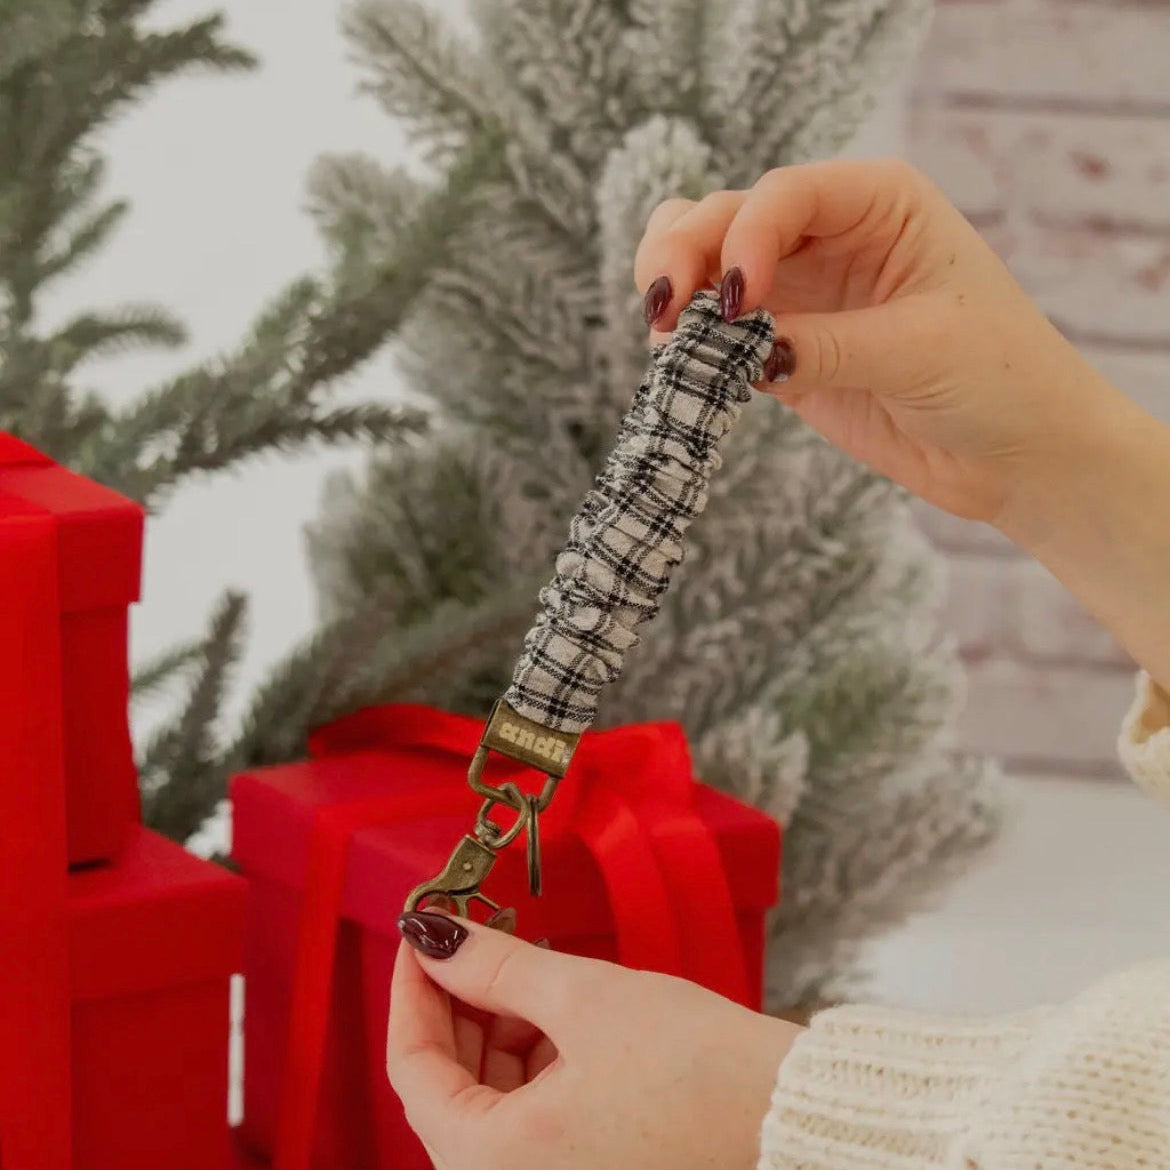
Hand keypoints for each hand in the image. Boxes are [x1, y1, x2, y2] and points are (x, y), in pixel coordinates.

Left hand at [387, 910, 801, 1169]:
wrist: (790, 1117)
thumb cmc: (697, 1069)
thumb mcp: (584, 999)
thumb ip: (495, 966)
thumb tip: (434, 937)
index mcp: (496, 1164)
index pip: (413, 1070)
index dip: (413, 991)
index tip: (421, 935)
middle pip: (448, 1092)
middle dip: (458, 1009)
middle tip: (473, 942)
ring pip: (488, 1106)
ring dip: (496, 1034)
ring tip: (522, 971)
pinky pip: (528, 1124)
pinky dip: (531, 1066)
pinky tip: (554, 1016)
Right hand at [635, 157, 1139, 531]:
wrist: (1018, 456)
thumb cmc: (1000, 378)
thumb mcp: (917, 349)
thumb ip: (823, 343)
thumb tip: (734, 349)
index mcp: (879, 204)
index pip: (785, 195)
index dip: (744, 235)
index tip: (735, 298)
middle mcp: (832, 236)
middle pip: (727, 218)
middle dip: (685, 252)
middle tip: (661, 307)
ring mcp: (804, 294)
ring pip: (710, 268)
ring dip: (675, 288)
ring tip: (662, 332)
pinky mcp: (786, 353)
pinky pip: (721, 337)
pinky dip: (692, 346)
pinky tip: (684, 365)